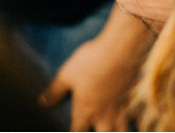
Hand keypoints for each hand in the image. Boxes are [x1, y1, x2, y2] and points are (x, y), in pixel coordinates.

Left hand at [39, 11, 149, 130]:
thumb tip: (42, 102)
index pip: (76, 131)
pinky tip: (129, 115)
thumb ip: (55, 91)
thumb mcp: (66, 75)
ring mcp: (119, 107)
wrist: (120, 51)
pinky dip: (130, 118)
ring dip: (116, 130)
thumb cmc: (90, 62)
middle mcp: (103, 114)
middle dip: (98, 132)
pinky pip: (132, 114)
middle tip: (94, 127)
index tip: (72, 129)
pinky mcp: (130, 96)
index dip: (73, 131)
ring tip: (111, 128)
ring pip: (120, 130)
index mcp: (85, 111)